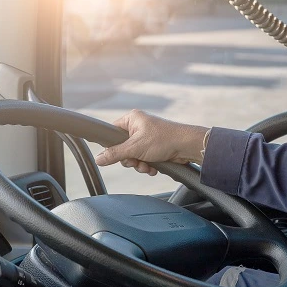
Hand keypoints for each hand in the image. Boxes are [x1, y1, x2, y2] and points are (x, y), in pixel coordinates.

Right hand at [94, 109, 208, 175]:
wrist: (187, 147)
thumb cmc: (164, 139)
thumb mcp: (135, 148)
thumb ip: (115, 154)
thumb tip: (99, 159)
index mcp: (131, 119)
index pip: (112, 132)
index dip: (113, 146)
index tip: (118, 154)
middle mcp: (138, 126)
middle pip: (122, 148)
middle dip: (130, 159)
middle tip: (136, 161)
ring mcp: (146, 138)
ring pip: (133, 156)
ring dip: (139, 164)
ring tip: (147, 165)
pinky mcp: (154, 148)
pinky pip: (143, 159)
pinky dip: (147, 165)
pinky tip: (153, 167)